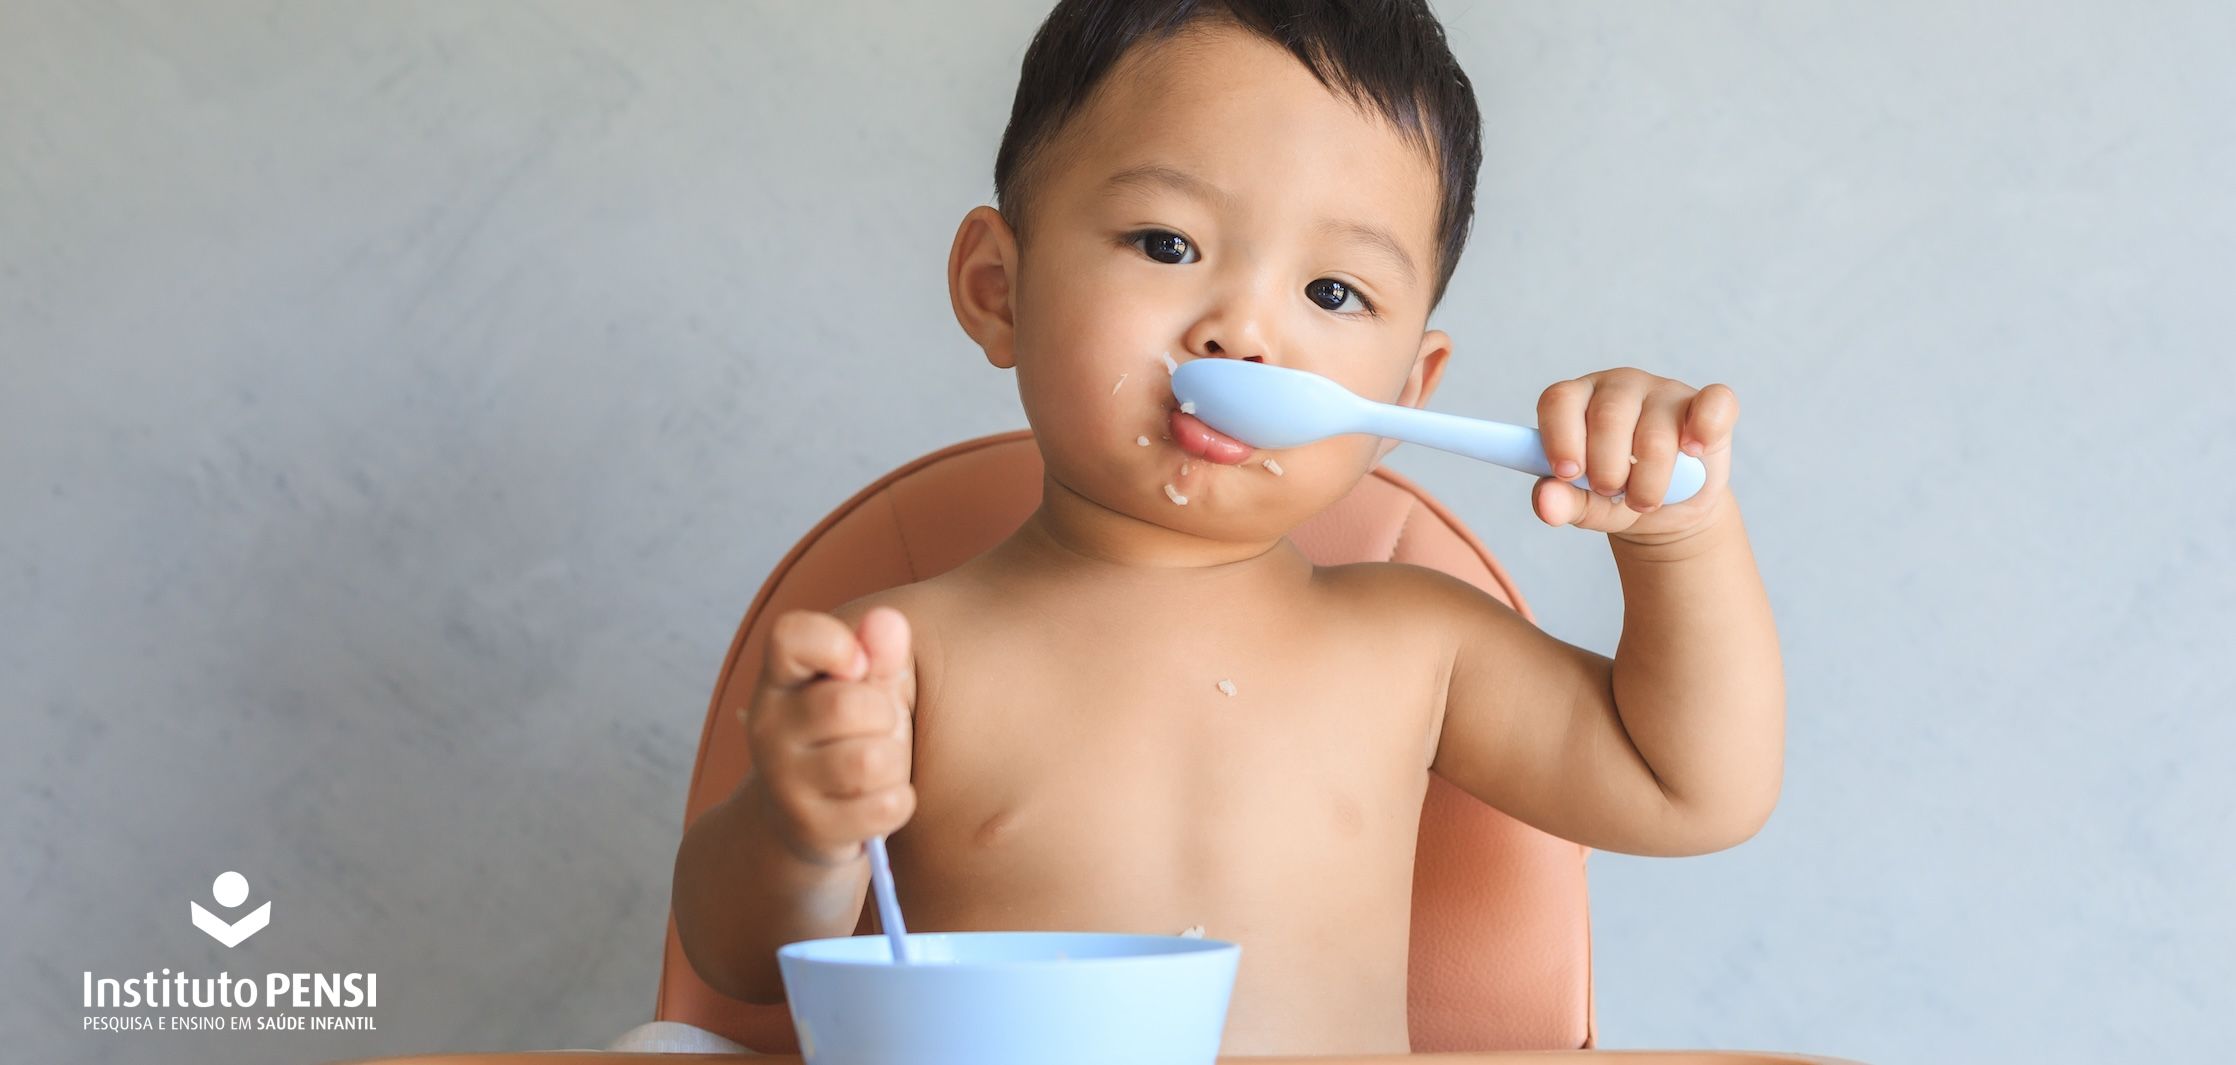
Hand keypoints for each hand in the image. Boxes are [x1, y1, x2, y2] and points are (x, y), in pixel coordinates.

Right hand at [738, 606, 915, 865]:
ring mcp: (783, 782)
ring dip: (894, 764)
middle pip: (851, 705)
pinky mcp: (809, 828)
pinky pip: (887, 805)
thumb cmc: (847, 739)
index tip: (857, 666)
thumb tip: (887, 620)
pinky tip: (875, 800)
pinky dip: (898, 802)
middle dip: (885, 718)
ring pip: (872, 761)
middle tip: (874, 731)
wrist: (808, 821)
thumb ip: (879, 655)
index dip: (835, 643)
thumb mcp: (864, 690)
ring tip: (876, 768)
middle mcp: (768, 728)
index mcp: (778, 681)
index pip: (790, 636)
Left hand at [1531, 368, 1737, 541]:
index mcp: (1576, 400)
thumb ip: (1561, 502)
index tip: (1568, 474)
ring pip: (1655, 431)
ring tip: (1644, 499)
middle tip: (1611, 493)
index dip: (1559, 438)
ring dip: (1649, 479)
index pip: (1559, 401)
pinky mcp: (1709, 404)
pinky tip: (1693, 452)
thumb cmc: (1616, 495)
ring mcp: (1664, 391)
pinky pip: (1714, 404)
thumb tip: (1544, 501)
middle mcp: (1618, 387)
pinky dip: (1704, 430)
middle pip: (1607, 417)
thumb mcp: (1584, 505)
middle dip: (1607, 469)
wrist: (1668, 509)